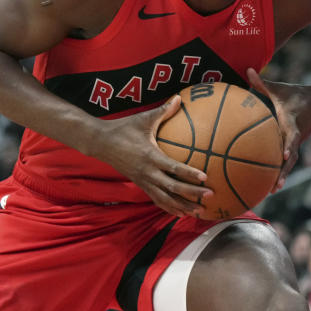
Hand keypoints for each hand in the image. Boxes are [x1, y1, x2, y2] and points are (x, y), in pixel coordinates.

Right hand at [88, 95, 210, 216]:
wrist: (100, 142)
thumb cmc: (124, 128)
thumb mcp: (144, 119)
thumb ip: (163, 110)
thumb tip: (179, 97)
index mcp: (150, 156)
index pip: (173, 168)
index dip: (189, 174)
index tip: (205, 178)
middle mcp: (147, 172)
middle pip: (172, 188)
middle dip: (191, 193)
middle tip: (210, 195)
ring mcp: (143, 181)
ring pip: (165, 198)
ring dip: (182, 206)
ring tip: (199, 211)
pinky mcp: (140, 185)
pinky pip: (156, 199)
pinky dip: (169, 207)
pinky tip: (181, 212)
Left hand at [247, 68, 306, 189]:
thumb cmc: (296, 94)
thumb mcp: (280, 88)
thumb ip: (262, 82)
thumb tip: (246, 70)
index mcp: (292, 123)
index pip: (292, 136)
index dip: (289, 146)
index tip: (285, 155)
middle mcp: (296, 136)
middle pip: (291, 157)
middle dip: (284, 171)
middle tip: (276, 186)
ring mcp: (296, 143)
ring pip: (290, 163)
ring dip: (282, 176)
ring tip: (273, 191)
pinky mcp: (295, 146)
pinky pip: (286, 161)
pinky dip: (280, 172)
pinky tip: (270, 183)